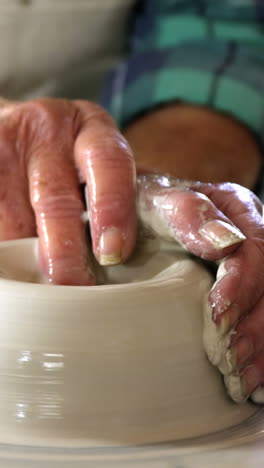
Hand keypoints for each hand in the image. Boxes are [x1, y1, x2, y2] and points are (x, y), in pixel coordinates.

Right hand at [0, 98, 136, 283]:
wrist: (12, 133)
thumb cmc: (66, 164)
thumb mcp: (96, 170)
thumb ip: (114, 203)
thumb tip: (130, 267)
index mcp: (94, 131)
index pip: (112, 166)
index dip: (113, 208)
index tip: (114, 252)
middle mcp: (53, 128)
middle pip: (57, 197)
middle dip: (64, 248)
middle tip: (72, 286)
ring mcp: (12, 141)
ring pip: (15, 209)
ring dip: (24, 247)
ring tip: (33, 277)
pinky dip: (5, 236)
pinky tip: (12, 257)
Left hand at [137, 175, 263, 398]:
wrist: (133, 216)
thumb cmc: (137, 207)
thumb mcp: (148, 199)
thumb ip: (183, 210)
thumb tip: (223, 243)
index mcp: (230, 206)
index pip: (253, 245)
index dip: (241, 285)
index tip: (218, 318)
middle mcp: (247, 233)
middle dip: (254, 325)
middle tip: (229, 360)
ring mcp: (248, 264)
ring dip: (261, 346)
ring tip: (240, 381)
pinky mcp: (244, 290)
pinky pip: (262, 316)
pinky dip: (262, 354)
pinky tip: (254, 383)